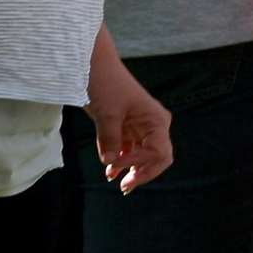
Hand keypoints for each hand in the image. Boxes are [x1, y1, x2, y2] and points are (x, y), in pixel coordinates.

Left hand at [84, 77, 172, 194]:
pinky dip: (123, 160)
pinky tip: (110, 169)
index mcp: (156, 120)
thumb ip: (110, 140)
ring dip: (132, 169)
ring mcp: (142, 126)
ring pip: (144, 156)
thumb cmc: (105, 83)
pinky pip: (131, 149)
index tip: (114, 166)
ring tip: (115, 181)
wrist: (94, 65)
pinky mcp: (130, 127)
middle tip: (125, 187)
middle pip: (158, 158)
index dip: (140, 164)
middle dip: (143, 173)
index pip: (158, 153)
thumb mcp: (106, 113)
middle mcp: (154, 124)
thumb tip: (109, 163)